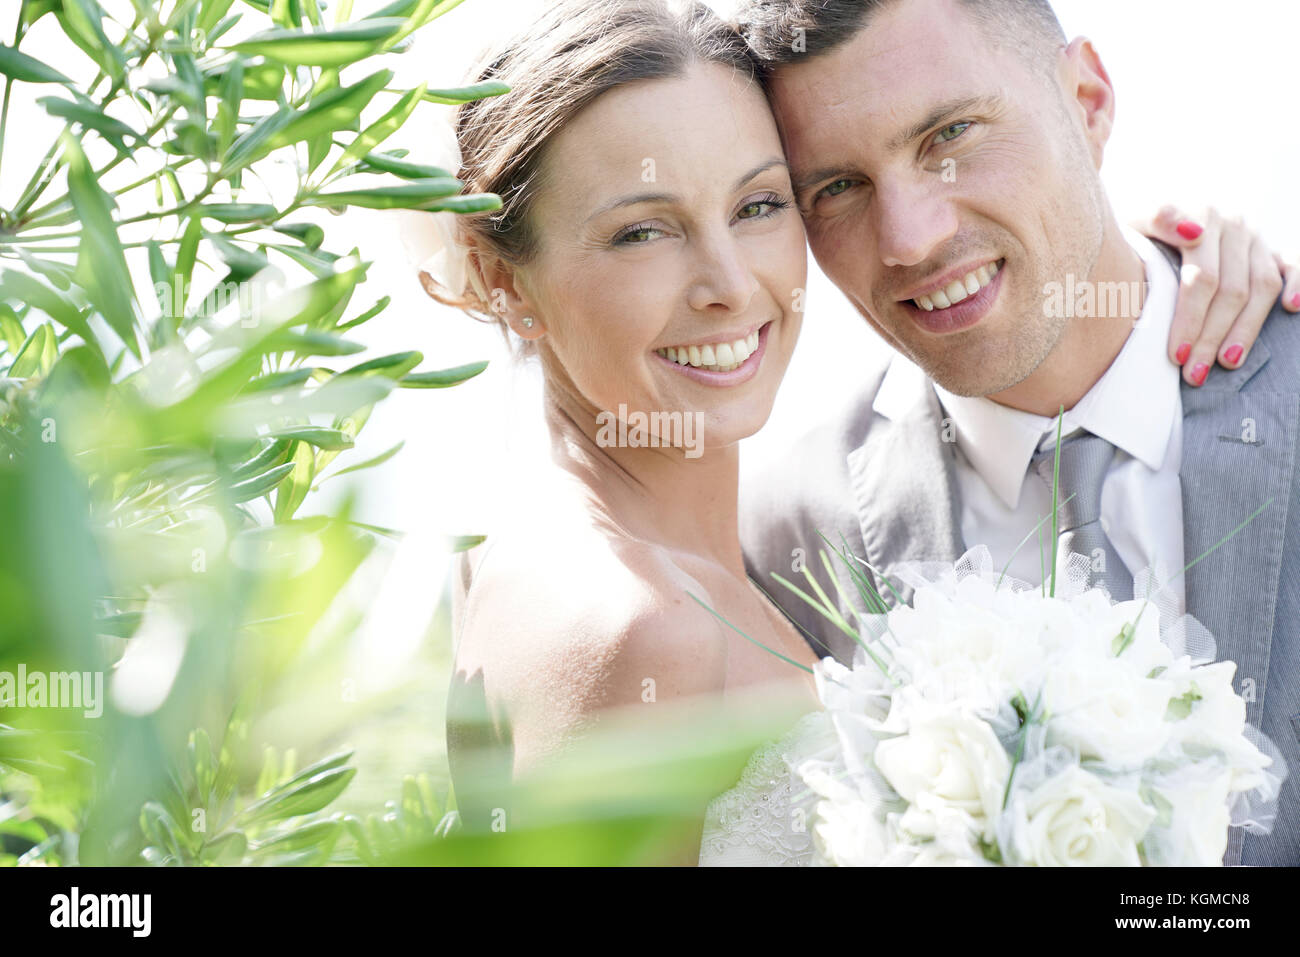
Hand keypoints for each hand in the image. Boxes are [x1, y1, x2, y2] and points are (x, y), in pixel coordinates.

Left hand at [1133, 205, 1299, 386]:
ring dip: (1246, 329)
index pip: (1201, 277)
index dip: (1190, 318)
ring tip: (1228, 362)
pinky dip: (1298, 284)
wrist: (1154, 223)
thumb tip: (1192, 232)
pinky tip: (1292, 308)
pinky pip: (1294, 265)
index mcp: (1201, 216)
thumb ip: (1158, 220)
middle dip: (1211, 336)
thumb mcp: (1137, 225)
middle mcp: (1234, 225)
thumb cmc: (1141, 235)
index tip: (1177, 355)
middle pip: (1231, 289)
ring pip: (1262, 287)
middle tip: (1194, 374)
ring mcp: (1256, 238)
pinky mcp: (1273, 248)